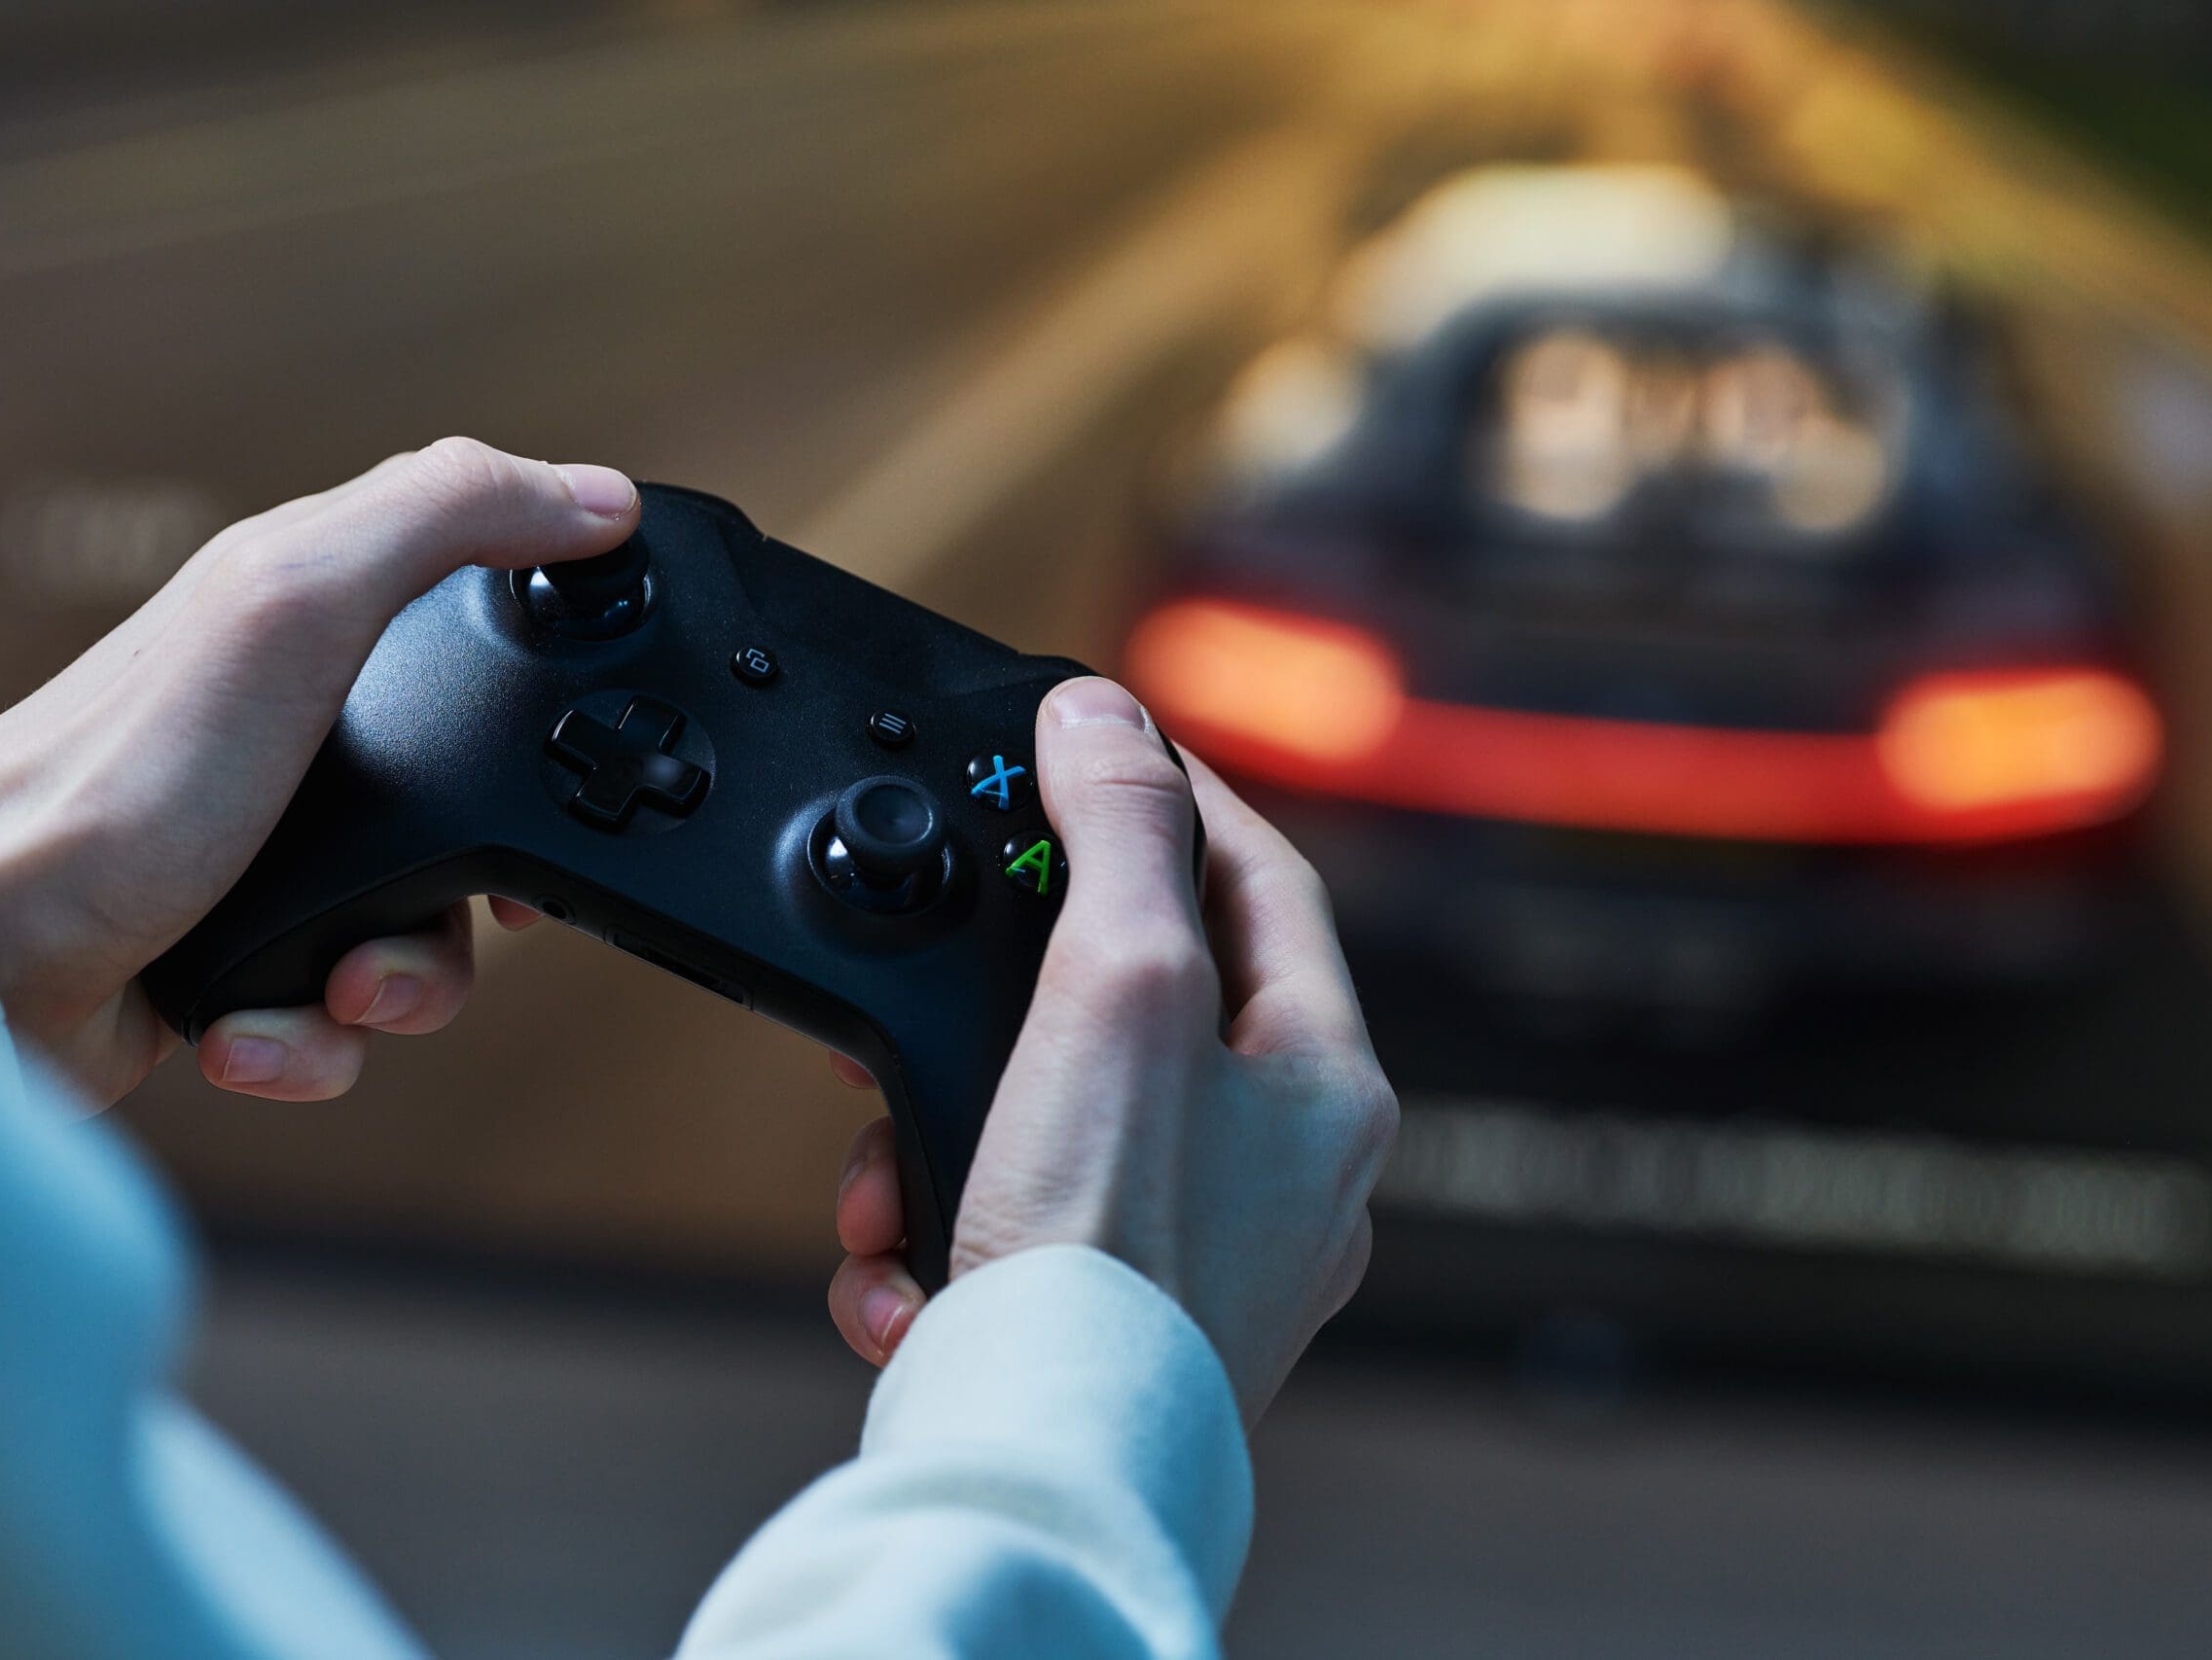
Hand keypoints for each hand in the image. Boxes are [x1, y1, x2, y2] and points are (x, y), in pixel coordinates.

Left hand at [0, 439, 641, 1103]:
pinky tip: (259, 1030)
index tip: (589, 726)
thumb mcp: (292, 607)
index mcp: (306, 618)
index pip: (479, 594)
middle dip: (491, 882)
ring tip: (342, 986)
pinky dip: (318, 1041)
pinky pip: (342, 1013)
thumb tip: (592, 495)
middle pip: (479, 797)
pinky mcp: (236, 953)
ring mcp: (266, 849)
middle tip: (486, 905)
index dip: (557, 654)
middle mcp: (292, 730)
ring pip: (426, 926)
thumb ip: (442, 523)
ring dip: (405, 982)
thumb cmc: (106, 787)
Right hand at [827, 677, 1396, 1421]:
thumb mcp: (1118, 990)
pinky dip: (945, 1229)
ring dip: (949, 1129)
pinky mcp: (1120, 1320)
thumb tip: (1107, 713)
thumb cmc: (1109, 1255)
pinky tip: (906, 1269)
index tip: (1099, 748)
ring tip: (889, 1177)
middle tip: (944, 973)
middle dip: (1013, 988)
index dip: (1179, 795)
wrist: (1046, 1469)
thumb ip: (1120, 835)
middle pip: (1146, 1002)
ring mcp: (1208, 1254)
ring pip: (1061, 1120)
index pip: (1265, 881)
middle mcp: (1286, 1171)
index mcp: (1322, 1081)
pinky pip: (1025, 1226)